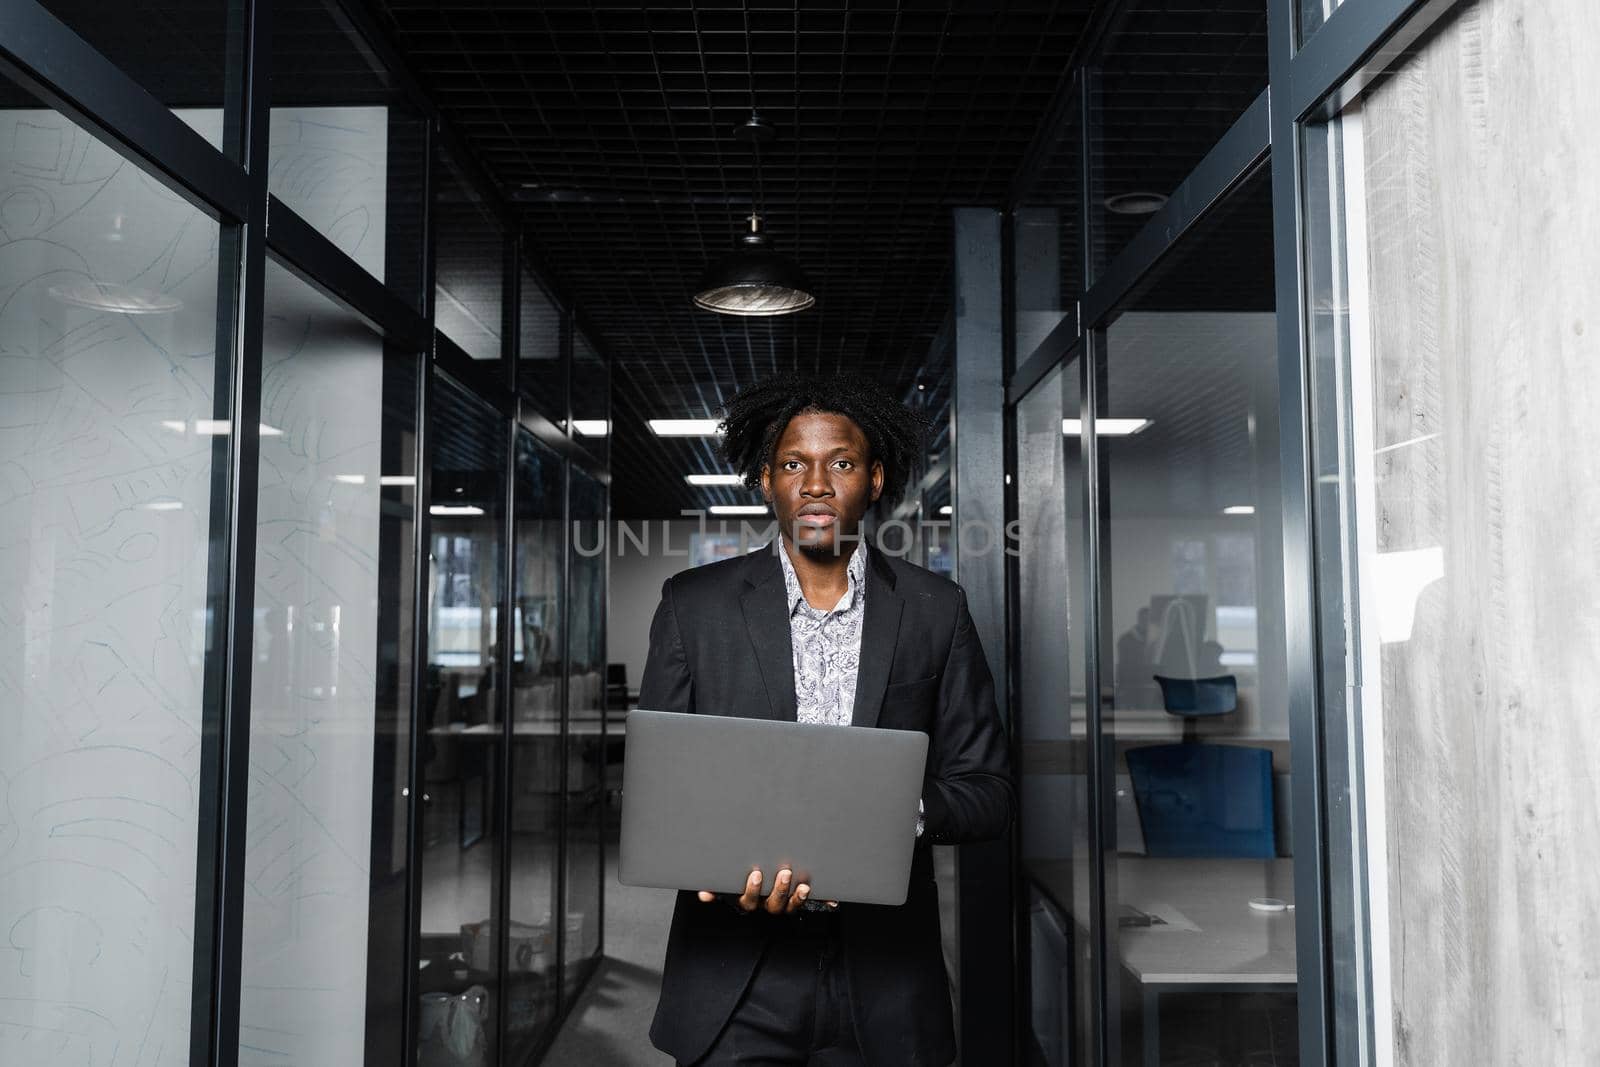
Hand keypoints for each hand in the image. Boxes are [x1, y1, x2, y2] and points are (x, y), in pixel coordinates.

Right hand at [696, 868, 819, 913]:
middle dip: (780, 890)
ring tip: (804, 885)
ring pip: (792, 906)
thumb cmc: (739, 882)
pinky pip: (813, 905)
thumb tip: (702, 893)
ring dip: (799, 897)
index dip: (753, 891)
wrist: (757, 878)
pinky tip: (834, 900)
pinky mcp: (800, 902)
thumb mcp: (728, 886)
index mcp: (749, 900)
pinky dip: (824, 902)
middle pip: (773, 904)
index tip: (756, 875)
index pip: (749, 900)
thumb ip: (716, 889)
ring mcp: (784, 905)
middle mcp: (766, 905)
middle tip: (784, 873)